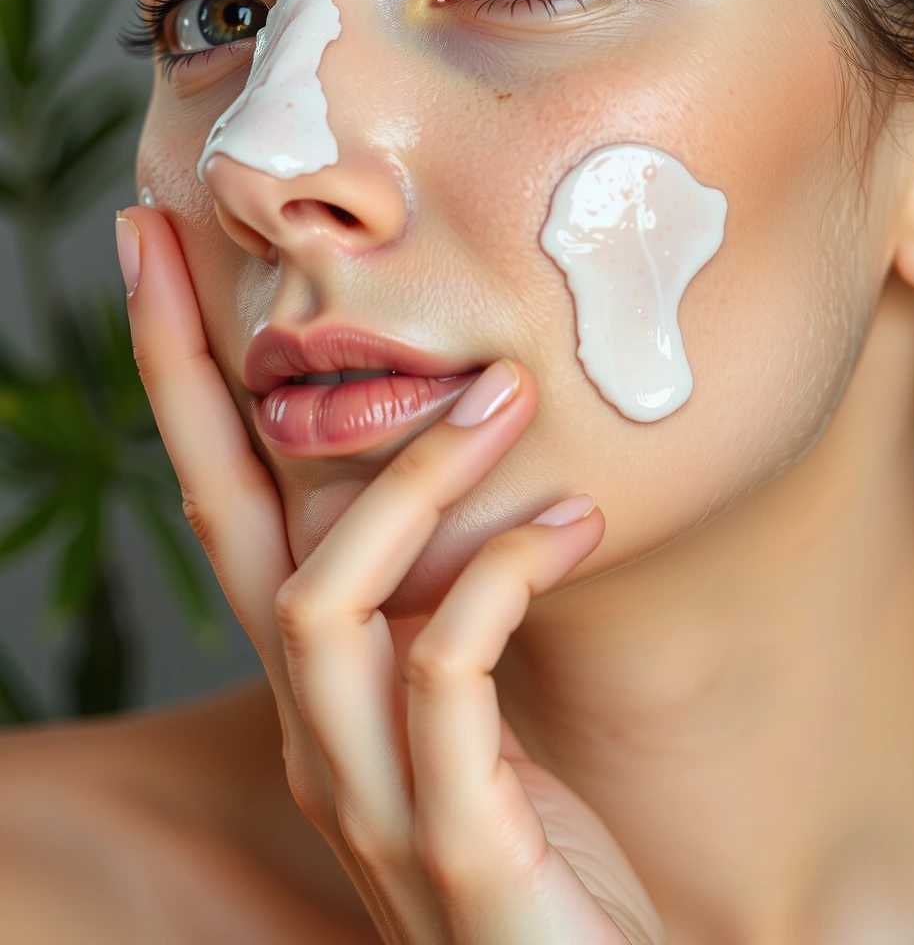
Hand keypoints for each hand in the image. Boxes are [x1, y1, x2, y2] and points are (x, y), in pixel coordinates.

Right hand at [118, 206, 666, 944]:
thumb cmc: (545, 846)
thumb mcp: (481, 713)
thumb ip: (445, 619)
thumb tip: (467, 500)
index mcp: (325, 690)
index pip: (230, 519)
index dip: (184, 393)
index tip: (157, 268)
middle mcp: (318, 731)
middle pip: (229, 533)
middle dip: (201, 385)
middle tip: (216, 251)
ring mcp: (373, 792)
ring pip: (329, 594)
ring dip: (410, 479)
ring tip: (504, 396)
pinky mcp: (457, 842)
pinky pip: (446, 671)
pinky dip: (500, 577)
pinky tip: (572, 522)